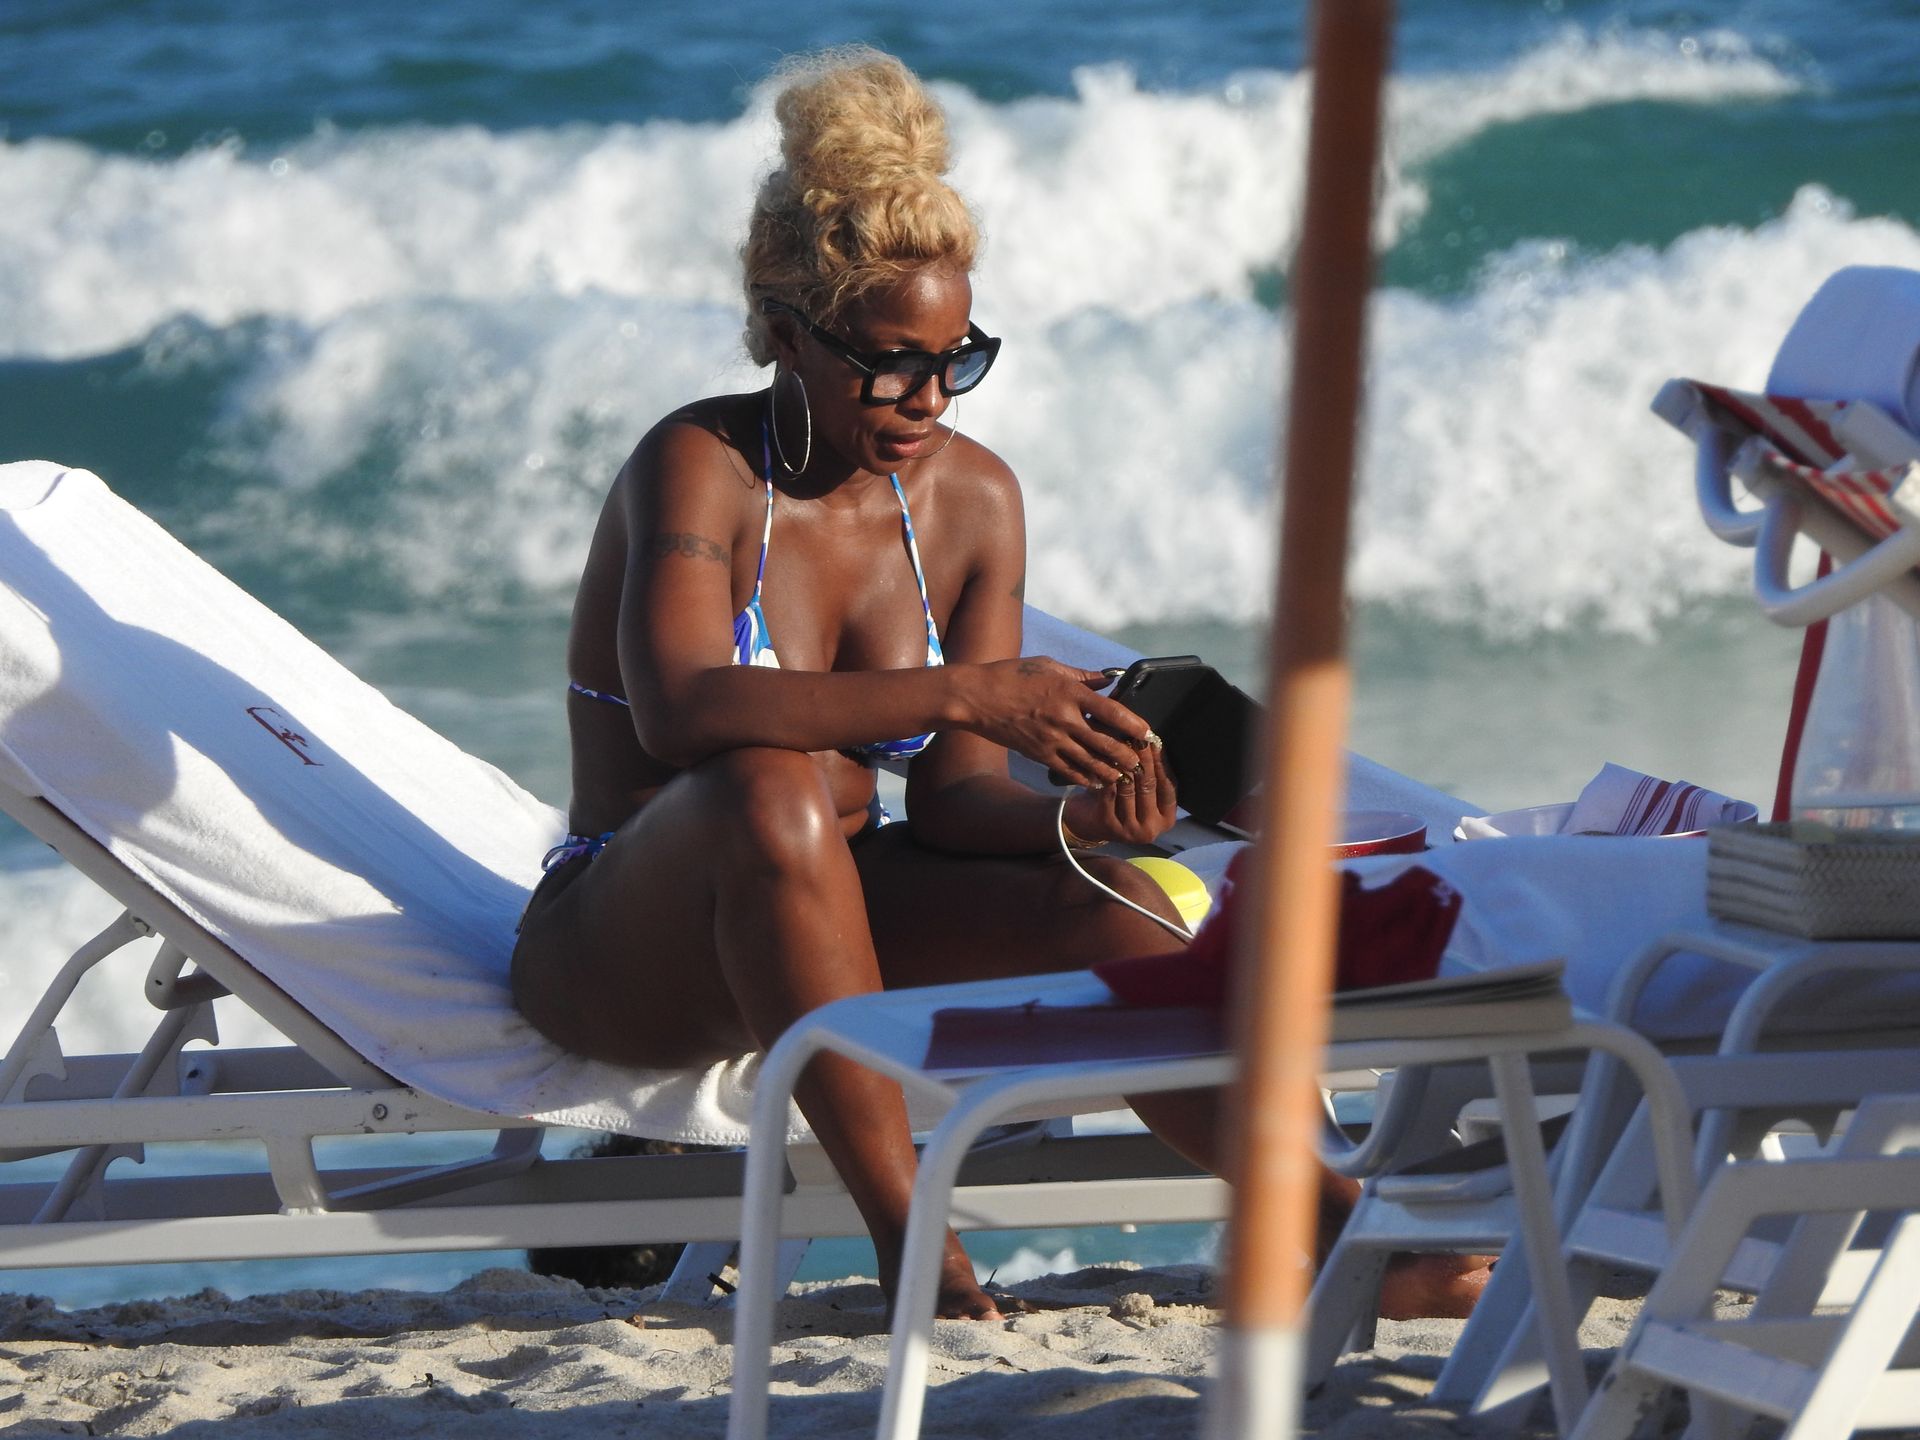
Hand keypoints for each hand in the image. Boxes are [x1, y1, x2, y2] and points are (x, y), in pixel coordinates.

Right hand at [965, 657, 1152, 787]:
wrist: (977, 698)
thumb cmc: (1012, 676)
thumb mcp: (1049, 666)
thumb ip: (1081, 676)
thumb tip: (1107, 680)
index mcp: (1070, 692)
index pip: (1112, 712)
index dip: (1134, 725)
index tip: (1147, 733)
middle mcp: (1064, 719)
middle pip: (1106, 744)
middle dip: (1127, 755)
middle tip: (1140, 760)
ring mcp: (1052, 739)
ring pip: (1090, 762)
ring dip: (1111, 771)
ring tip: (1125, 775)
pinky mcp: (1039, 754)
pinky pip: (1069, 771)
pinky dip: (1086, 778)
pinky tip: (1097, 781)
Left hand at [1061, 734, 1178, 845]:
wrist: (1089, 823)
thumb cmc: (1121, 801)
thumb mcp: (1142, 791)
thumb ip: (1152, 774)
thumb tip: (1155, 740)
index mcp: (1166, 819)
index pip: (1168, 786)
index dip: (1162, 763)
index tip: (1156, 741)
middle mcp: (1151, 829)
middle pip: (1149, 786)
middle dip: (1144, 758)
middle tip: (1138, 738)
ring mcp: (1131, 830)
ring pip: (1129, 788)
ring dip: (1125, 763)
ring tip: (1122, 743)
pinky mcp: (1110, 826)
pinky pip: (1110, 792)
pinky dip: (1108, 773)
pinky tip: (1105, 757)